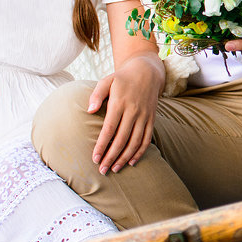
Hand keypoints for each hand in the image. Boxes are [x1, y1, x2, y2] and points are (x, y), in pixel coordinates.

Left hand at [88, 54, 164, 173]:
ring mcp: (144, 116)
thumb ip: (96, 94)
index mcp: (120, 103)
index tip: (95, 158)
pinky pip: (147, 138)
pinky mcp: (152, 118)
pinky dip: (140, 152)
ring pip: (135, 141)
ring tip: (115, 169)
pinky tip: (131, 161)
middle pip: (122, 139)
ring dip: (125, 157)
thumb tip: (89, 110)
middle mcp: (133, 111)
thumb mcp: (107, 80)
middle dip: (111, 156)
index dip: (102, 145)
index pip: (110, 129)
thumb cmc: (122, 78)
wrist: (147, 71)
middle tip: (102, 170)